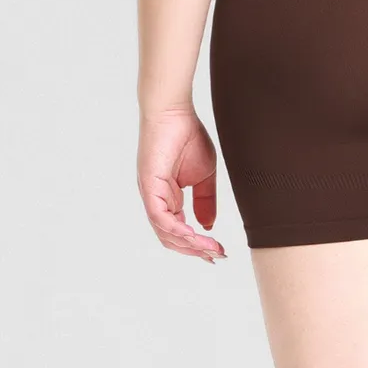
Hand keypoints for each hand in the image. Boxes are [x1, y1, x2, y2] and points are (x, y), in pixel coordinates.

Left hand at [137, 105, 227, 261]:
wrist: (174, 112)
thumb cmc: (187, 136)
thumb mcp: (204, 175)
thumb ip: (205, 201)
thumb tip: (207, 227)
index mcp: (168, 198)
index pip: (180, 231)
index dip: (198, 245)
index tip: (219, 252)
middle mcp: (157, 201)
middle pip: (172, 238)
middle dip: (195, 251)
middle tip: (217, 255)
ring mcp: (151, 196)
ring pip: (166, 233)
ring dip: (189, 245)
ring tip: (210, 248)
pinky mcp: (149, 188)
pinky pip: (160, 218)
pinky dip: (177, 230)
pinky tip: (194, 236)